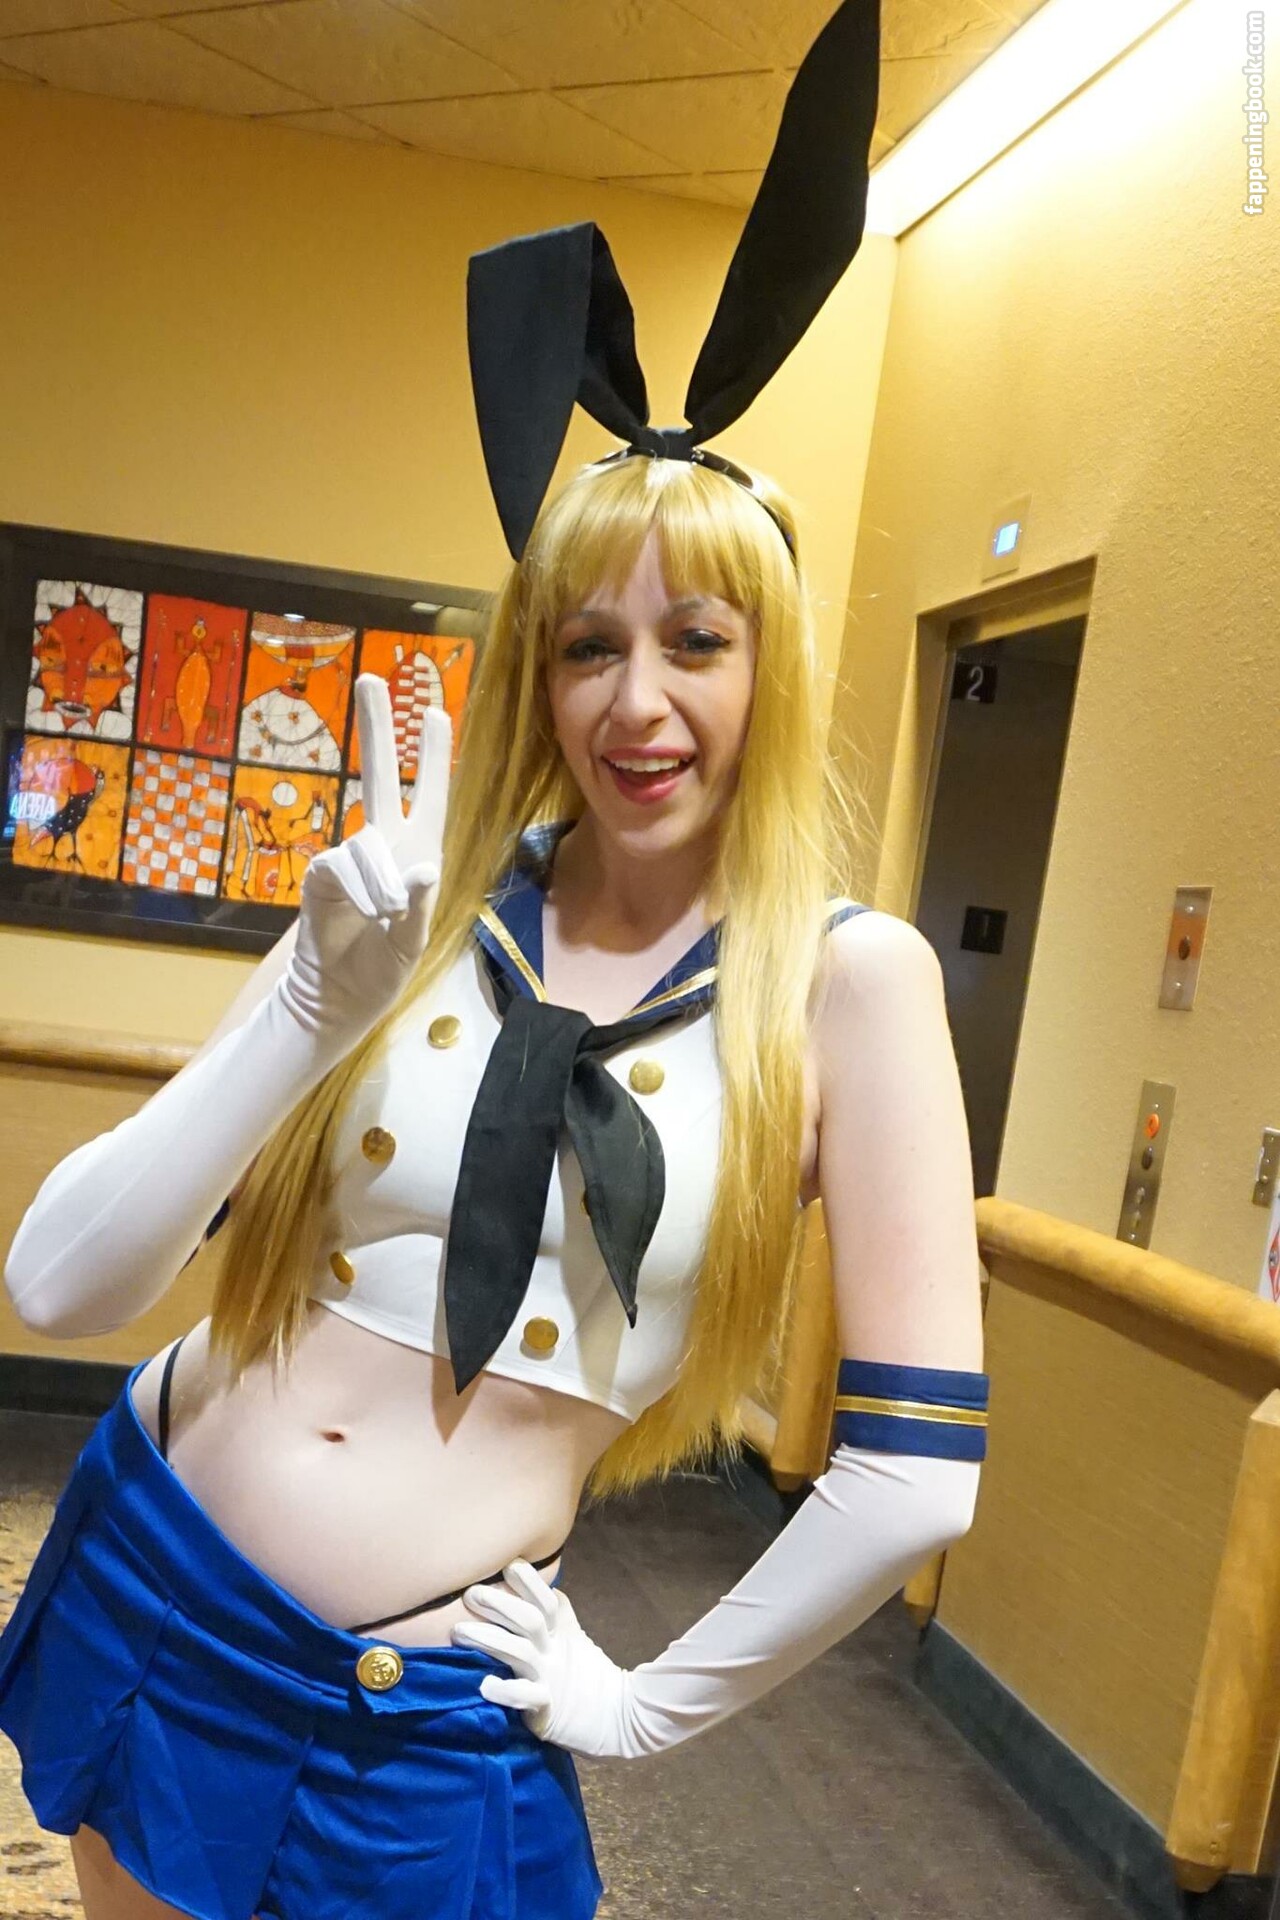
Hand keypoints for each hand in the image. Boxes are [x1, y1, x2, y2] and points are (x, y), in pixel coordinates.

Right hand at [279, 675, 450, 1044]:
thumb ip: (421, 904)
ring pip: (369, 843)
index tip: (434, 709)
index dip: (431, 754)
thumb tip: (422, 869)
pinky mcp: (322, 873)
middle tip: (371, 677)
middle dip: (377, 726)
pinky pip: (344, 867)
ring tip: (385, 917)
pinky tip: (367, 914)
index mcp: (419, 853)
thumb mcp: (414, 942)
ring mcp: (350, 856)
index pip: (429, 795)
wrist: (337, 995)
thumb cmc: (382, 967)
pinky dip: (363, 892)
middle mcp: (384, 844)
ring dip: (382, 883)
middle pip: (379, 774)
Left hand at [451, 1559, 636, 1757]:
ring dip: (489, 1640)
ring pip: (521, 1653)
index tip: (509, 1564)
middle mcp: (556, 1652)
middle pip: (530, 1621)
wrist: (618, 1718)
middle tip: (470, 1594)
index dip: (530, 1582)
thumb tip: (546, 1585)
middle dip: (500, 1604)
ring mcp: (552, 1679)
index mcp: (561, 1634)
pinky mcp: (548, 1710)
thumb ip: (559, 1614)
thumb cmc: (587, 1676)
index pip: (546, 1601)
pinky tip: (484, 1685)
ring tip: (458, 1632)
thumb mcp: (574, 1639)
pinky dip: (506, 1691)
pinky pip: (527, 1698)